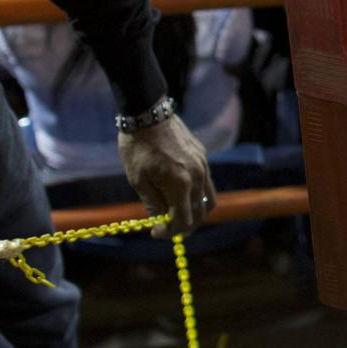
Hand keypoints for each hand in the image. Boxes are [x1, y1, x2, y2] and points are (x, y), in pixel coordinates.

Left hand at [117, 115, 213, 238]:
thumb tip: (160, 222)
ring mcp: (203, 166)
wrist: (148, 114)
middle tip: (168, 229)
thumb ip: (153, 203)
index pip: (183, 220)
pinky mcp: (203, 157)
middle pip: (200, 214)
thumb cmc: (138, 148)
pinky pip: (207, 184)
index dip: (169, 232)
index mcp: (181, 184)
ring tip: (178, 216)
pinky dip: (197, 196)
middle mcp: (198, 177)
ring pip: (208, 200)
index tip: (156, 233)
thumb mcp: (138, 179)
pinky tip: (182, 195)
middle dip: (185, 227)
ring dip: (195, 213)